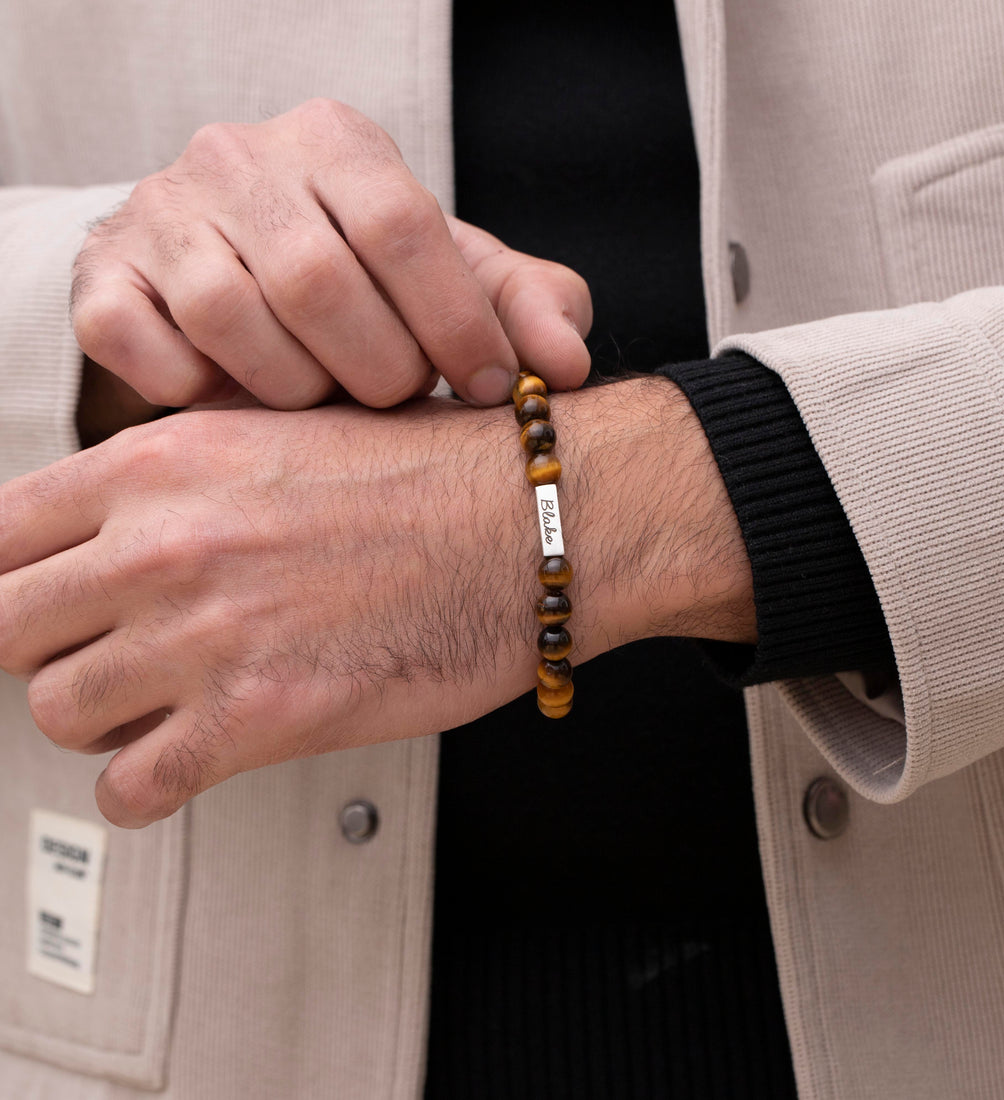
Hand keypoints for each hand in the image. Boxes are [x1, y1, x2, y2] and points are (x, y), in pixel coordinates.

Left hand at [0, 379, 752, 827]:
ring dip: (99, 719)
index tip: (42, 601)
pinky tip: (185, 762)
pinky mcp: (259, 718)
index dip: (14, 576)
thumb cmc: (439, 473)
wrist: (532, 521)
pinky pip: (132, 788)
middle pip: (8, 627)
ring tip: (153, 709)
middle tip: (102, 654)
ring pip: (57, 712)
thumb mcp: (287, 430)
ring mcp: (205, 635)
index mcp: (165, 462)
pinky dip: (146, 787)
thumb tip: (125, 523)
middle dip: (49, 648)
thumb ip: (187, 476)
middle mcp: (166, 545)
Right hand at [70, 98, 591, 409]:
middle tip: (399, 397)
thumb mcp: (451, 279)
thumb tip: (568, 366)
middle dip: (378, 367)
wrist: (235, 268)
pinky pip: (146, 351)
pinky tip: (241, 395)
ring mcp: (162, 215)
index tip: (489, 388)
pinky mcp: (106, 278)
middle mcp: (241, 159)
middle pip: (318, 281)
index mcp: (339, 142)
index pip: (404, 227)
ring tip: (327, 398)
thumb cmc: (365, 281)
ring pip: (231, 320)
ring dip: (297, 389)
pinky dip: (203, 393)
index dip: (455, 322)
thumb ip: (520, 306)